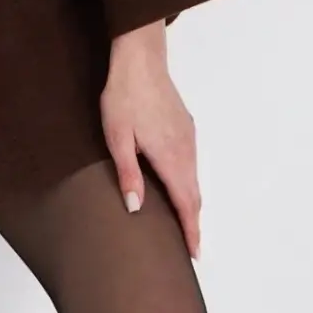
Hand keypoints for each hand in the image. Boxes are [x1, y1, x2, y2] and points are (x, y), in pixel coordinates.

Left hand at [99, 23, 201, 260]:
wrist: (140, 57)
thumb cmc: (124, 96)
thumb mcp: (117, 136)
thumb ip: (128, 173)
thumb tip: (136, 209)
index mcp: (171, 156)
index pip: (186, 203)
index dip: (191, 231)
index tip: (195, 255)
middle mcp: (186, 149)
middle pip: (194, 194)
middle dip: (194, 222)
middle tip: (190, 248)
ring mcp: (188, 136)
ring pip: (194, 178)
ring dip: (191, 202)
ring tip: (183, 223)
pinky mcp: (185, 125)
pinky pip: (191, 163)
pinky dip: (189, 182)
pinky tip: (177, 185)